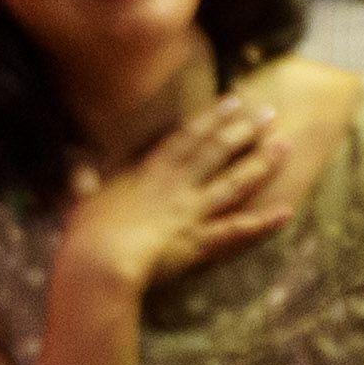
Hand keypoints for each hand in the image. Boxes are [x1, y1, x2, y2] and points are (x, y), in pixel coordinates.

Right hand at [60, 95, 290, 293]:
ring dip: (262, 164)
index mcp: (149, 173)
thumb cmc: (84, 234)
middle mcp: (177, 187)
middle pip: (217, 152)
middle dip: (245, 131)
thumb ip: (83, 177)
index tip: (234, 101)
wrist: (99, 263)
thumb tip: (76, 161)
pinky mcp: (201, 243)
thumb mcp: (80, 198)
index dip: (212, 118)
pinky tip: (287, 212)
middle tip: (271, 114)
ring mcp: (192, 213)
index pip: (186, 138)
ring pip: (235, 183)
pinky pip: (239, 231)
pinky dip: (264, 223)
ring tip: (285, 146)